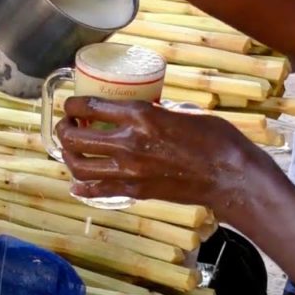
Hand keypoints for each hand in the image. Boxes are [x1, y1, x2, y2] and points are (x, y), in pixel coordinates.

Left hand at [55, 97, 279, 212]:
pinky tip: (78, 183)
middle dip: (64, 128)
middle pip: (76, 136)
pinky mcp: (136, 190)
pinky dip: (82, 186)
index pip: (91, 106)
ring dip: (68, 155)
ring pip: (79, 165)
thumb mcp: (183, 112)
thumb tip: (142, 109)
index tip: (72, 104)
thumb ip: (157, 111)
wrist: (230, 177)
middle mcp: (129, 143)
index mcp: (142, 116)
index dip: (73, 104)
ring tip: (71, 149)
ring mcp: (130, 170)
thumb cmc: (216, 140)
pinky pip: (97, 190)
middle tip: (67, 125)